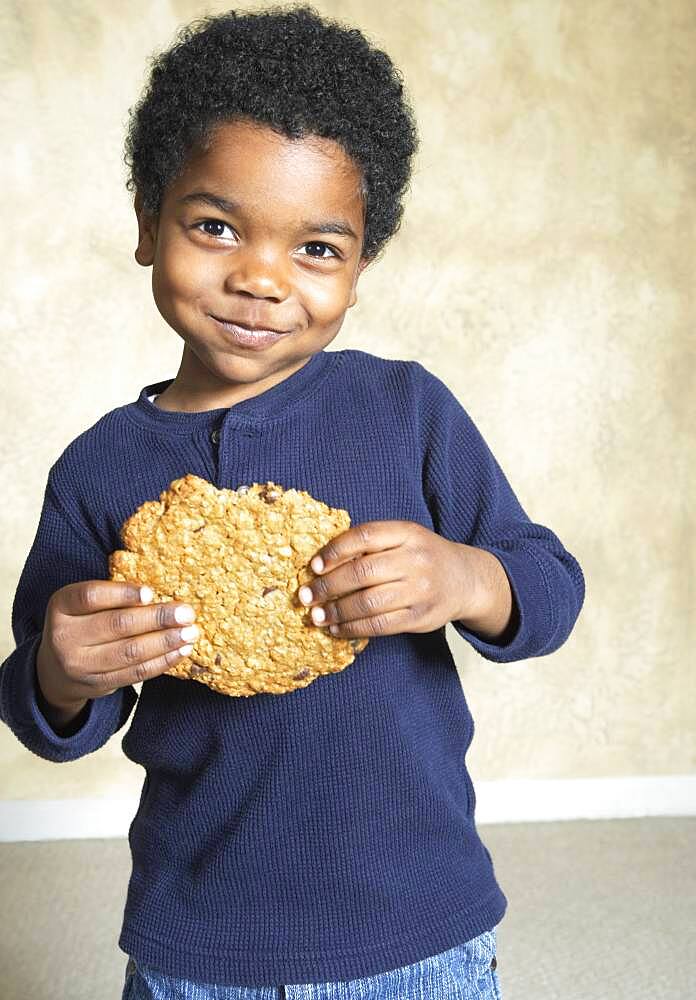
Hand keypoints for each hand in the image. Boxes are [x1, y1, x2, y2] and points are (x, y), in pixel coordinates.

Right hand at [36, 581, 199, 723]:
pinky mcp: (97, 685)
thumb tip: (161, 596)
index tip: (150, 593)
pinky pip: (135, 673)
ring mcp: (79, 665)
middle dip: (157, 618)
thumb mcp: (84, 605)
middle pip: (117, 625)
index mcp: (62, 606)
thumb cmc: (81, 623)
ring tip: (190, 632)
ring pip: (130, 652)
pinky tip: (180, 651)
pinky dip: (162, 661)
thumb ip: (113, 598)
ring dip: (165, 642)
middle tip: (186, 613)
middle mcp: (65, 636)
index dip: (121, 594)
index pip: (90, 596)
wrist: (55, 669)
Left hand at [297, 521, 489, 638]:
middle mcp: (416, 559)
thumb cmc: (423, 556)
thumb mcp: (404, 537)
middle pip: (362, 573)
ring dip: (336, 612)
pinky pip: (380, 625)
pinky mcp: (420, 617)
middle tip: (305, 596)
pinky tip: (337, 628)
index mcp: (408, 532)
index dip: (335, 550)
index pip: (365, 536)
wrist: (466, 579)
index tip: (314, 566)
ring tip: (317, 616)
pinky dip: (353, 628)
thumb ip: (372, 544)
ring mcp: (420, 590)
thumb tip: (322, 562)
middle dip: (328, 586)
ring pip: (368, 603)